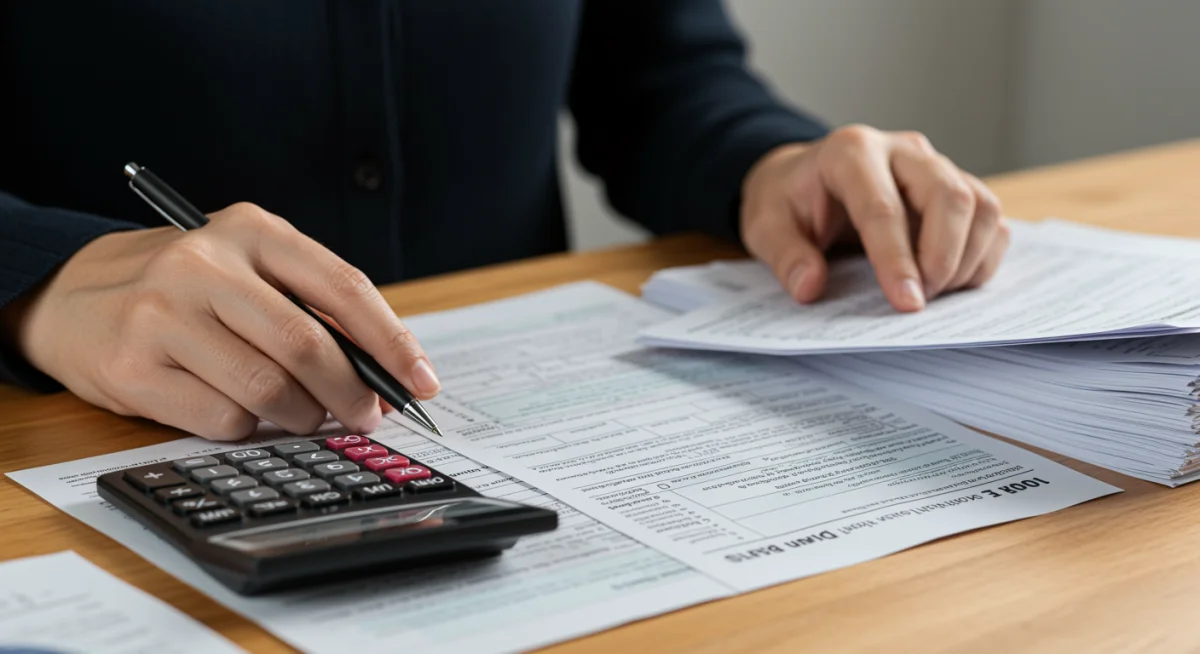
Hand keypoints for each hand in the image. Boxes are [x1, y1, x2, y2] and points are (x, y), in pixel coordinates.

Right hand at [5, 203, 439, 440]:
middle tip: (368, 416)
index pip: (343, 287)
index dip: (392, 342)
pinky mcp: (133, 367)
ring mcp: (163, 315)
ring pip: (267, 388)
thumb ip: (311, 306)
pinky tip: (238, 411)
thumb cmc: (187, 289)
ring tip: (304, 415)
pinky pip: (222, 418)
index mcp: (250, 231)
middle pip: (307, 344)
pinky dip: (247, 426)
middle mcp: (204, 265)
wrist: (72, 294)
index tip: (422, 383)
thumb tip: (385, 370)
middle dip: (352, 392)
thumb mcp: (248, 269)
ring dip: (301, 415)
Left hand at [740, 125, 1008, 311]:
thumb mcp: (766, 226)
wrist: (804, 179)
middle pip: (949, 196)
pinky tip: (950, 282)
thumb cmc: (789, 201)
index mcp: (851, 152)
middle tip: (919, 302)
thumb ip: (786, 256)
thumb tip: (810, 287)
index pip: (883, 207)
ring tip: (933, 294)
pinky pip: (990, 220)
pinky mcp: (955, 186)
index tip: (906, 303)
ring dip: (967, 259)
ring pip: (981, 205)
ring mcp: (935, 166)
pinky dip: (981, 257)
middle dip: (943, 258)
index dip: (897, 260)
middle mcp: (902, 150)